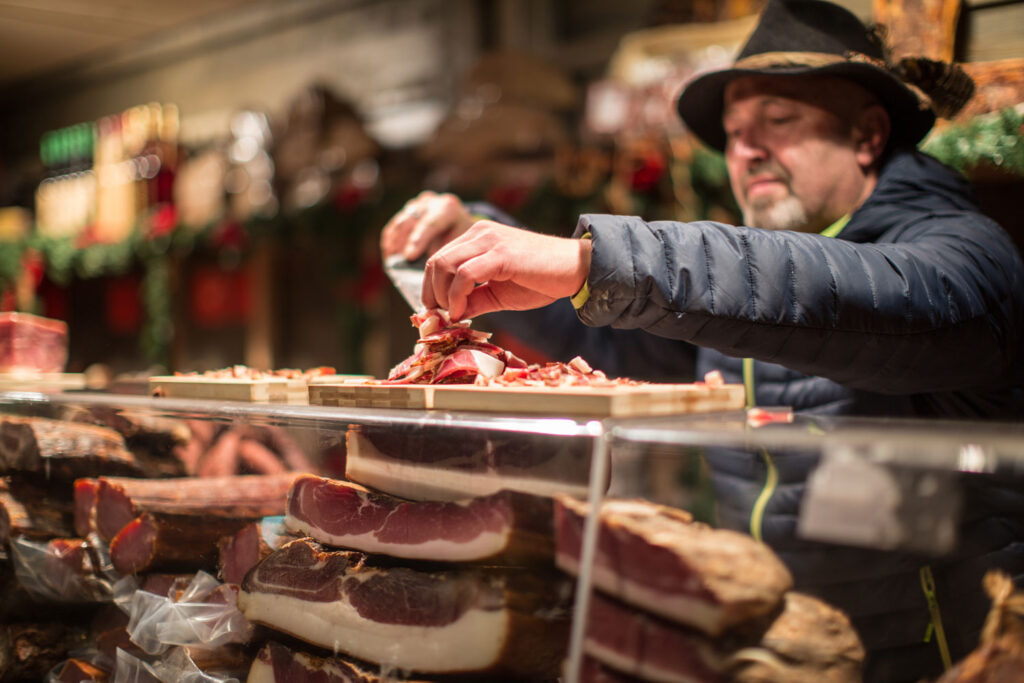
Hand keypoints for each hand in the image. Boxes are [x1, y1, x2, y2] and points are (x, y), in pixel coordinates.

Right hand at [380, 191, 475, 260]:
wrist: (460, 229)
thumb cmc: (462, 242)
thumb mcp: (461, 246)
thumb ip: (445, 253)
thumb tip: (429, 269)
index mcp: (448, 208)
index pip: (431, 222)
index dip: (418, 239)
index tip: (409, 256)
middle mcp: (430, 202)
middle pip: (411, 221)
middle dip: (404, 243)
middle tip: (399, 262)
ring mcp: (415, 206)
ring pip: (399, 224)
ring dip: (395, 245)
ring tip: (393, 264)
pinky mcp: (403, 214)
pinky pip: (392, 229)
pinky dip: (390, 244)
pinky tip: (390, 259)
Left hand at [423, 221, 591, 319]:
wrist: (575, 269)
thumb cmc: (541, 280)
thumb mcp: (499, 293)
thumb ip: (474, 299)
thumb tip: (450, 315)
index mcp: (477, 237)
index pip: (439, 259)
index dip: (431, 288)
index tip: (438, 312)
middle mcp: (479, 233)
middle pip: (435, 261)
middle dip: (431, 293)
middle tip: (441, 316)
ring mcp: (489, 240)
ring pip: (444, 265)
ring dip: (442, 296)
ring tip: (454, 314)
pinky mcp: (501, 254)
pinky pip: (465, 274)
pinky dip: (457, 296)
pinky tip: (463, 312)